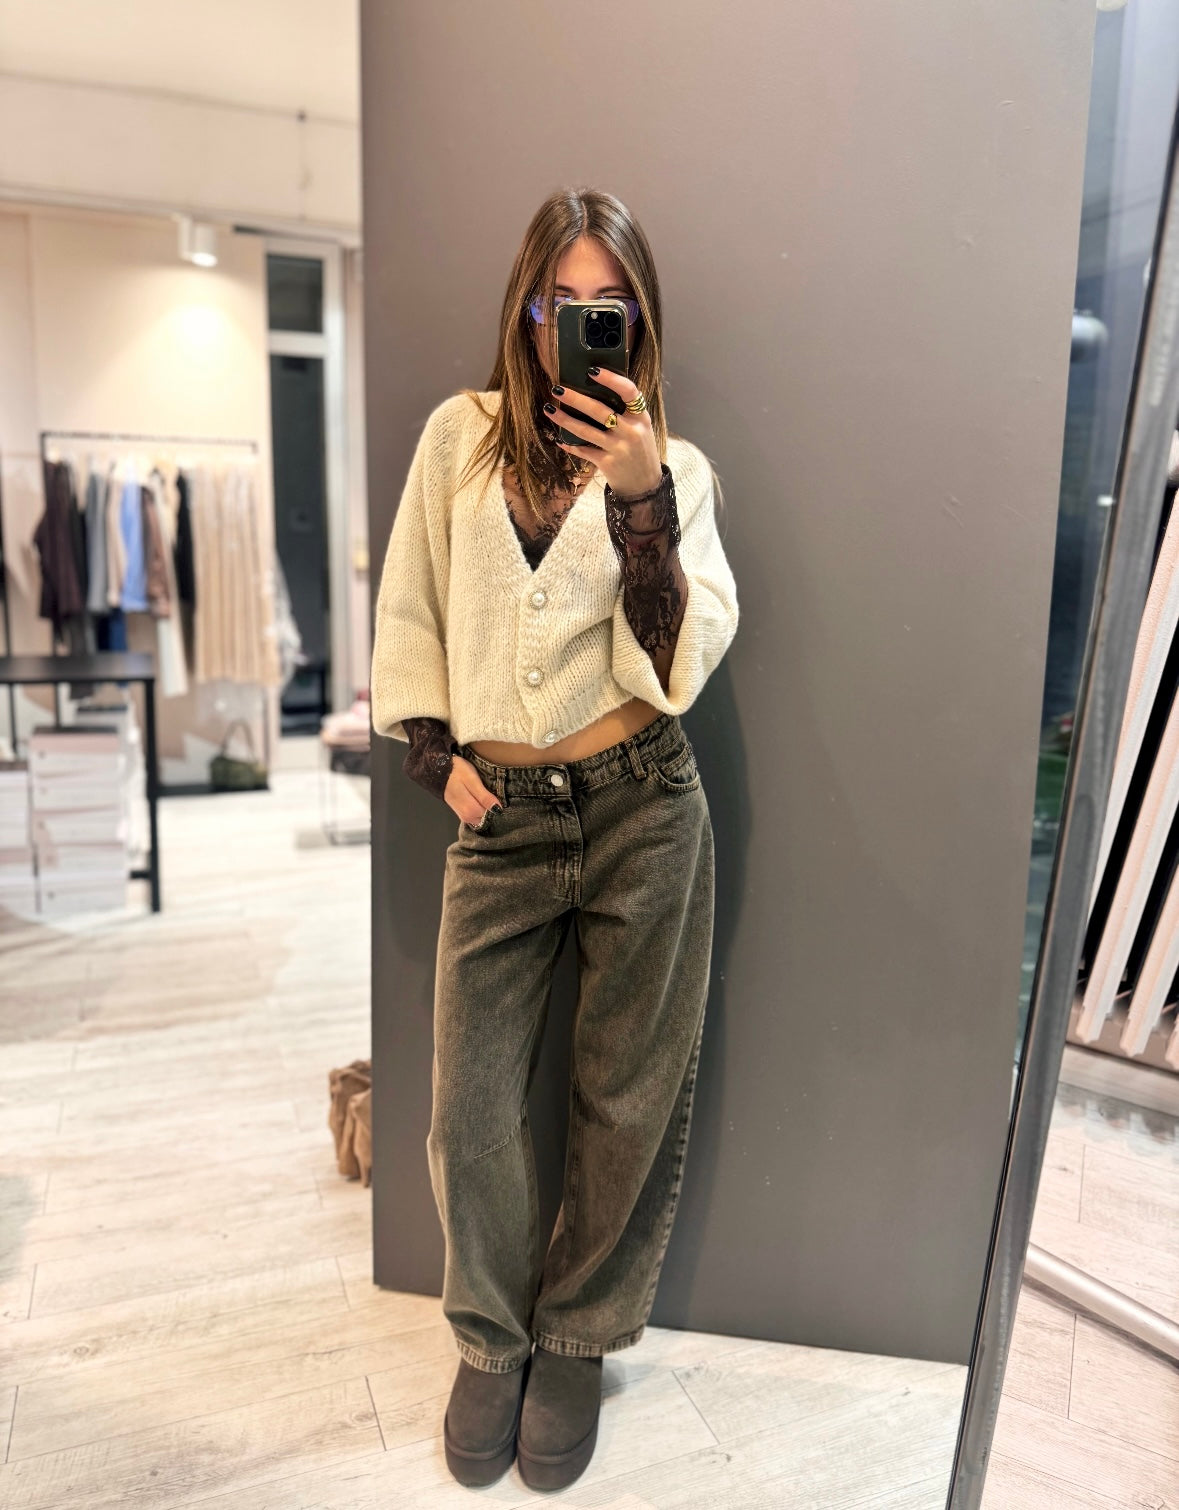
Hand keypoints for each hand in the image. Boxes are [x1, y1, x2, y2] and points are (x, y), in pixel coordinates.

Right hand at [445, 753, 500, 827]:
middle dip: (492, 809)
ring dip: (487, 808)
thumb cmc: (456, 772)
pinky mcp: (461, 812)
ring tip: (488, 795)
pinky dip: (481, 809)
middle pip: (486, 817)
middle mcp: (466, 816)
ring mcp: (463, 815)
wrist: (438, 770)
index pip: (491, 815)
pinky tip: (481, 799)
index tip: (500, 796)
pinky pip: (475, 815)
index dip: (497, 806)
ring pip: (481, 817)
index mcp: (470, 810)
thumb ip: (484, 797)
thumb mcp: (472, 780)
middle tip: (494, 794)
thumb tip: (498, 810)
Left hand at [546, 369, 661, 498]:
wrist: (645, 484)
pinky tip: (558, 439)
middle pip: (599, 410)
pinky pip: (583, 450)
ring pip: (585, 430)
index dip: (611, 379)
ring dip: (564, 419)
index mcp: (641, 417)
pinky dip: (570, 445)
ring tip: (549, 409)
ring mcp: (618, 448)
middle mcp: (631, 431)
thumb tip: (595, 390)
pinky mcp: (607, 463)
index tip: (592, 370)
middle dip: (575, 398)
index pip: (629, 391)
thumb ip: (626, 412)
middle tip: (557, 389)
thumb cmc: (640, 450)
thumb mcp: (641, 427)